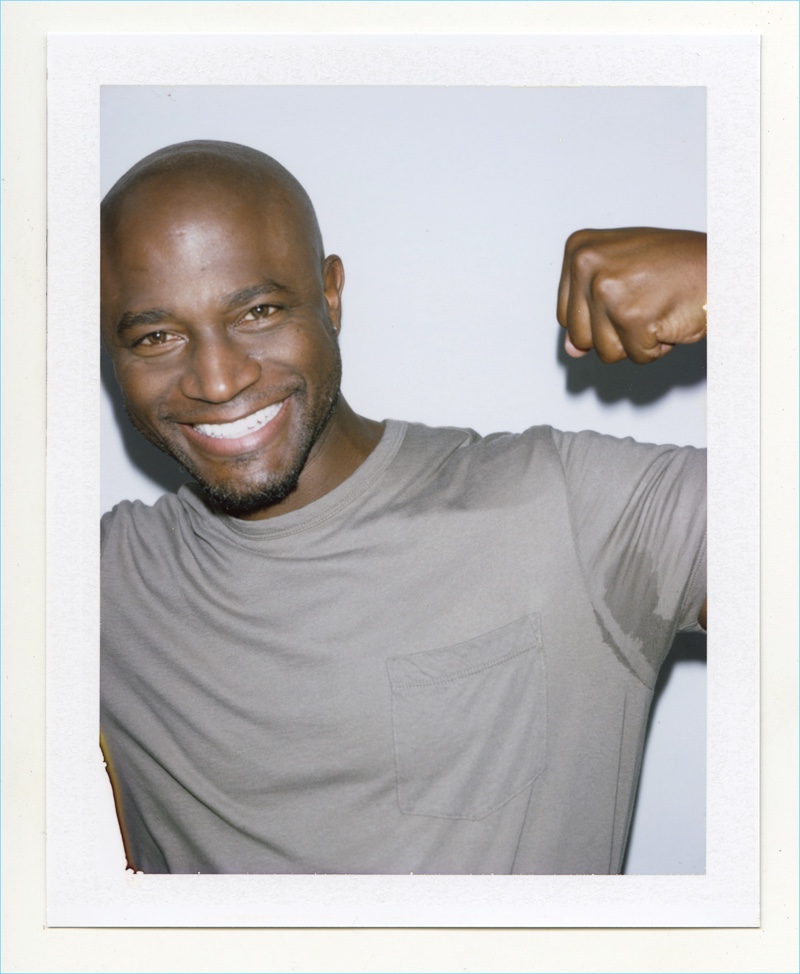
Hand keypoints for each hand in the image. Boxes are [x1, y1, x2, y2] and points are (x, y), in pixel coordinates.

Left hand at [557, 227, 706, 363]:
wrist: (723, 267)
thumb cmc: (674, 268)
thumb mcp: (619, 277)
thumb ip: (587, 310)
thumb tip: (570, 350)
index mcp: (579, 249)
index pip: (565, 315)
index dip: (599, 318)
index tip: (628, 292)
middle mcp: (587, 264)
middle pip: (580, 337)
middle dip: (616, 332)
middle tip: (646, 300)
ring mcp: (607, 289)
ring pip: (604, 351)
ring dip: (636, 341)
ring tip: (656, 306)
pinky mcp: (631, 315)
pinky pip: (636, 356)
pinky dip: (658, 346)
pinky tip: (669, 315)